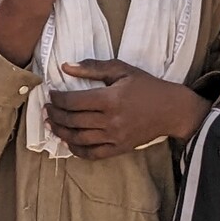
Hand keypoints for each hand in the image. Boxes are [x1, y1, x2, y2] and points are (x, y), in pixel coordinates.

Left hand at [48, 59, 208, 157]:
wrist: (173, 110)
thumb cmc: (147, 87)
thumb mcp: (122, 70)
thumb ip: (93, 67)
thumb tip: (66, 66)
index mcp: (110, 99)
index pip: (73, 102)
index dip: (56, 99)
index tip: (50, 94)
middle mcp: (111, 120)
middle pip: (72, 120)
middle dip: (54, 114)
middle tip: (46, 109)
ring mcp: (115, 137)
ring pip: (78, 138)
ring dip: (60, 132)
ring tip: (50, 124)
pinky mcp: (120, 148)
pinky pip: (93, 154)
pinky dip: (76, 150)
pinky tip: (68, 142)